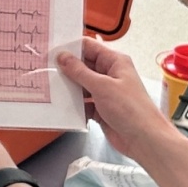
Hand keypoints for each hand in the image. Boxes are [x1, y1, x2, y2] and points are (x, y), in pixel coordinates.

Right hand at [57, 37, 164, 163]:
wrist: (144, 139)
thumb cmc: (130, 108)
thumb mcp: (102, 86)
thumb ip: (80, 71)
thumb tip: (63, 56)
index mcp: (115, 62)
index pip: (89, 47)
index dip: (71, 47)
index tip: (51, 49)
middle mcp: (110, 74)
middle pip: (83, 66)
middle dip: (66, 68)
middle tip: (44, 68)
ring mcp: (105, 92)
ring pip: (81, 85)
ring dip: (68, 88)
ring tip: (48, 86)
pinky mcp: (101, 108)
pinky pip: (83, 103)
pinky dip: (74, 104)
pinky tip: (60, 105)